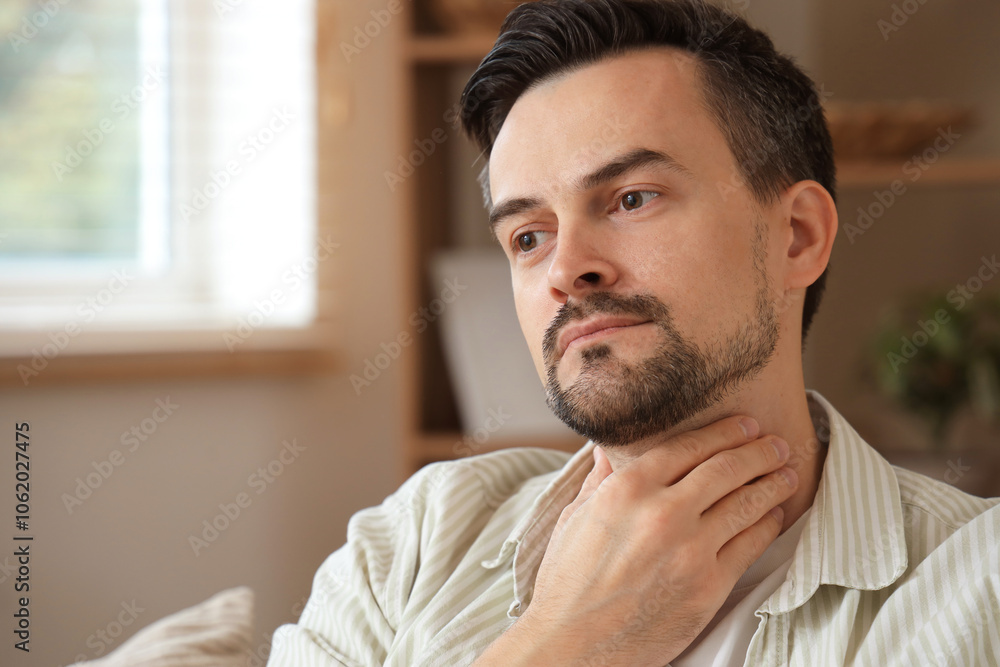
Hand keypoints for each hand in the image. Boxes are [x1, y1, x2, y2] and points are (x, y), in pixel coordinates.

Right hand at [472, 415, 796, 665]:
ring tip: (787, 473)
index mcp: (627, 489)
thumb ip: (600, 478)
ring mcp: (690, 550)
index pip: (689, 445)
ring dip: (773, 483)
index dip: (724, 432)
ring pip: (746, 502)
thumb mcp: (574, 517)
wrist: (573, 645)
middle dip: (758, 451)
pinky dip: (768, 524)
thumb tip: (608, 447)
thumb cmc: (568, 582)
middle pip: (726, 468)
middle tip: (775, 444)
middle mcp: (662, 513)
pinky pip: (751, 544)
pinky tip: (775, 514)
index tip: (745, 425)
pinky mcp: (709, 586)